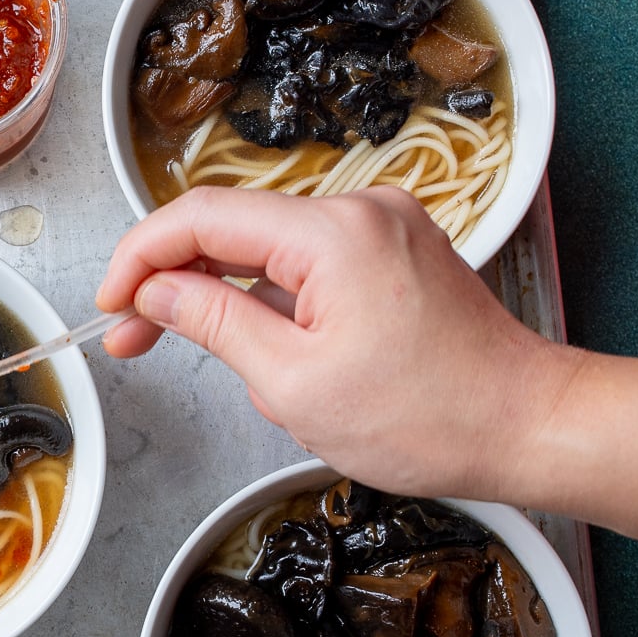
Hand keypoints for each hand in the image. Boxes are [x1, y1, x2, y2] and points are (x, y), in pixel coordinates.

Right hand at [96, 185, 577, 500]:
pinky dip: (283, 309)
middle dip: (179, 284)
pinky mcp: (397, 253)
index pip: (202, 215)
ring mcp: (384, 228)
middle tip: (135, 340)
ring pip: (271, 254)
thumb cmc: (430, 417)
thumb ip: (213, 322)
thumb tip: (156, 289)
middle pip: (234, 228)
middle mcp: (360, 210)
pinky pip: (313, 268)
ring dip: (237, 307)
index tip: (111, 302)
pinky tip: (297, 366)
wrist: (526, 426)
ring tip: (264, 384)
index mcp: (332, 233)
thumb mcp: (294, 382)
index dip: (140, 255)